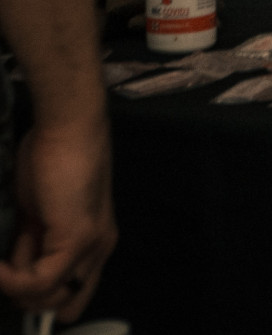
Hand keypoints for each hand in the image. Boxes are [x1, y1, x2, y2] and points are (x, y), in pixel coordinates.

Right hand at [0, 112, 115, 319]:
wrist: (67, 129)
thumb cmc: (51, 161)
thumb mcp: (38, 214)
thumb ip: (33, 243)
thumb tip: (11, 272)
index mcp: (93, 243)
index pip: (74, 296)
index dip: (40, 298)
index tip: (12, 281)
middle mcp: (99, 249)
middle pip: (64, 306)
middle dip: (26, 298)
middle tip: (4, 273)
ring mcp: (92, 246)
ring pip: (47, 297)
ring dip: (14, 287)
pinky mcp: (78, 238)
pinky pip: (38, 281)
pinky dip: (10, 280)